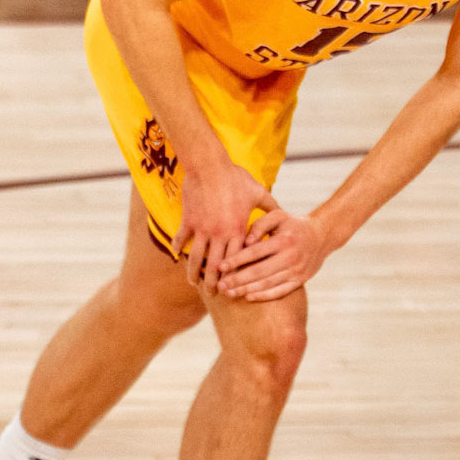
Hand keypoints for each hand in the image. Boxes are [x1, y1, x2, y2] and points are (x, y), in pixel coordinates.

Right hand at [175, 156, 276, 292]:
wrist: (210, 165)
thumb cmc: (235, 177)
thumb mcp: (258, 191)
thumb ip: (270, 205)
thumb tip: (283, 212)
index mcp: (238, 230)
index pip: (238, 261)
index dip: (236, 277)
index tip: (235, 288)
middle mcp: (220, 234)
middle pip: (216, 266)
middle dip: (214, 284)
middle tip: (214, 294)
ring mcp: (202, 228)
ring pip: (196, 258)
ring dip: (194, 273)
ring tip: (193, 283)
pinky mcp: (188, 220)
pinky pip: (181, 239)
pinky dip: (178, 248)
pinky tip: (176, 256)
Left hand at [216, 206, 328, 300]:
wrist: (321, 236)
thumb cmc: (293, 225)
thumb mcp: (278, 216)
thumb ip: (260, 224)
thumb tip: (247, 241)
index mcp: (283, 240)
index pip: (255, 252)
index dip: (236, 260)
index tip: (220, 266)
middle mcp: (290, 257)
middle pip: (259, 271)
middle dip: (238, 280)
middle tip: (220, 285)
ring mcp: (296, 271)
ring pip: (268, 284)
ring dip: (247, 290)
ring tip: (229, 293)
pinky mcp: (300, 281)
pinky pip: (280, 291)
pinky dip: (264, 295)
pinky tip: (248, 297)